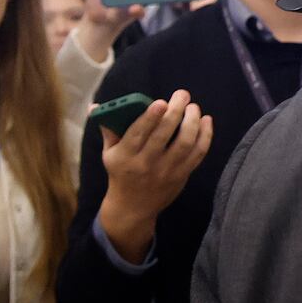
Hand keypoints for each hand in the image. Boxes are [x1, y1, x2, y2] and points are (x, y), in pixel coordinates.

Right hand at [95, 89, 213, 262]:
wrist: (132, 207)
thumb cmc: (120, 174)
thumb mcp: (109, 154)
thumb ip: (108, 129)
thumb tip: (96, 106)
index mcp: (125, 155)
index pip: (138, 133)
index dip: (150, 118)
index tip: (161, 102)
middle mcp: (146, 163)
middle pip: (164, 135)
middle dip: (175, 111)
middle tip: (182, 95)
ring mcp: (166, 170)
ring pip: (184, 143)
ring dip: (192, 122)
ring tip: (193, 107)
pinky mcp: (181, 175)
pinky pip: (198, 154)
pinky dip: (205, 136)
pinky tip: (206, 121)